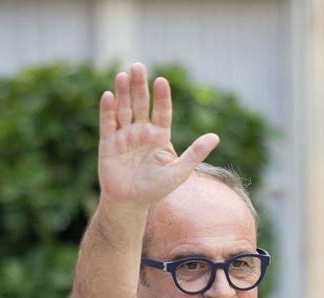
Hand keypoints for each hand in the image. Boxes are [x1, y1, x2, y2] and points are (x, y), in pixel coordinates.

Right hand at [98, 63, 219, 206]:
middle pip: (141, 104)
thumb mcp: (179, 173)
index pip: (162, 111)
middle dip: (139, 86)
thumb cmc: (155, 189)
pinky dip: (107, 110)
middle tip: (138, 67)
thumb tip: (216, 136)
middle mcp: (141, 131)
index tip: (162, 81)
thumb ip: (195, 154)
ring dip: (123, 93)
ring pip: (124, 109)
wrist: (130, 203)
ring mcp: (124, 135)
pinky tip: (108, 95)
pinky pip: (108, 123)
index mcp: (159, 135)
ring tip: (123, 75)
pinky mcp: (108, 143)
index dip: (162, 97)